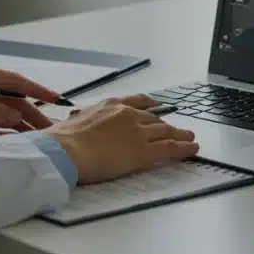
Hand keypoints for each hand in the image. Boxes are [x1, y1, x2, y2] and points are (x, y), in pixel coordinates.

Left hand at [0, 64, 62, 139]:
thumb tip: (17, 116)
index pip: (13, 81)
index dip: (36, 89)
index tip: (56, 98)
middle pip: (13, 99)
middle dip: (33, 111)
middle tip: (53, 128)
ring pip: (6, 113)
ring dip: (22, 123)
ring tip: (41, 137)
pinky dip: (7, 131)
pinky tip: (19, 140)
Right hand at [44, 95, 198, 183]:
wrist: (65, 150)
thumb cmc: (61, 140)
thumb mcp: (73, 124)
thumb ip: (83, 125)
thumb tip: (76, 132)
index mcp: (109, 106)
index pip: (135, 102)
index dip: (148, 104)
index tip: (156, 104)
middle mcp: (127, 115)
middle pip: (153, 119)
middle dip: (166, 124)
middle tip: (176, 128)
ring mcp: (138, 132)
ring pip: (165, 132)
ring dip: (180, 134)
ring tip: (190, 138)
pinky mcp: (144, 151)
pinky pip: (170, 148)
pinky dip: (184, 148)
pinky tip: (192, 149)